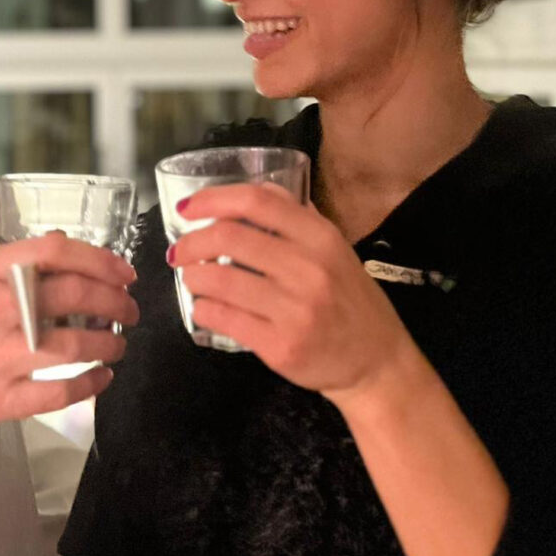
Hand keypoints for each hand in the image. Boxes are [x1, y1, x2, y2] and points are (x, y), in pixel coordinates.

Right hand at [0, 231, 137, 443]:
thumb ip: (12, 265)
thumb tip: (62, 244)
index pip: (52, 252)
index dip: (98, 258)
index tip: (122, 271)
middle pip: (72, 295)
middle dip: (114, 301)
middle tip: (129, 309)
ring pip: (71, 346)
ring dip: (108, 344)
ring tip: (118, 343)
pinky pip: (56, 393)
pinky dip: (88, 385)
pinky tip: (101, 378)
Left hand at [171, 182, 412, 403]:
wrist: (376, 363)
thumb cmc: (350, 300)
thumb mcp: (336, 250)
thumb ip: (298, 220)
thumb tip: (254, 193)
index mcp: (321, 237)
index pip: (257, 202)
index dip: (213, 199)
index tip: (187, 208)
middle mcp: (309, 269)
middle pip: (230, 238)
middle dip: (192, 242)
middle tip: (179, 250)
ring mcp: (295, 309)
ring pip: (220, 280)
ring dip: (193, 276)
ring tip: (192, 278)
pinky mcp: (281, 346)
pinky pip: (224, 318)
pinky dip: (204, 308)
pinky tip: (205, 307)